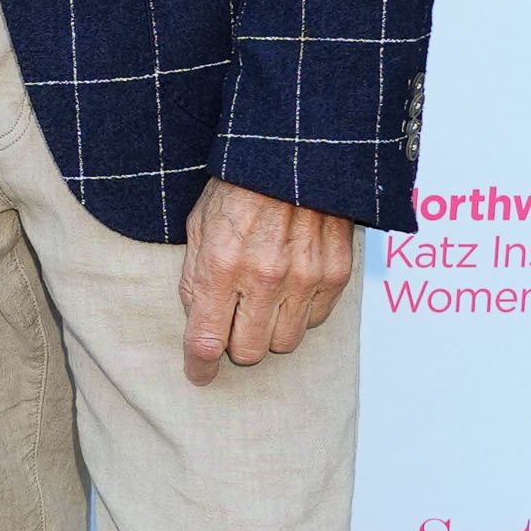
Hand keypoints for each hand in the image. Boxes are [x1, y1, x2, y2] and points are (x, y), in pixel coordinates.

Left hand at [179, 181, 353, 384]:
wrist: (295, 155)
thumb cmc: (239, 186)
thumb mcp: (198, 225)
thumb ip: (194, 275)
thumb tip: (197, 317)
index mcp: (221, 265)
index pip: (205, 339)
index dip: (198, 365)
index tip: (197, 375)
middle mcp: (264, 278)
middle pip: (248, 351)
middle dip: (234, 344)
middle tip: (231, 323)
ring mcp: (305, 278)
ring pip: (284, 342)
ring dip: (268, 331)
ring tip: (261, 304)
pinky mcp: (336, 274)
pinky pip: (315, 320)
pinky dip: (299, 314)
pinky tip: (288, 290)